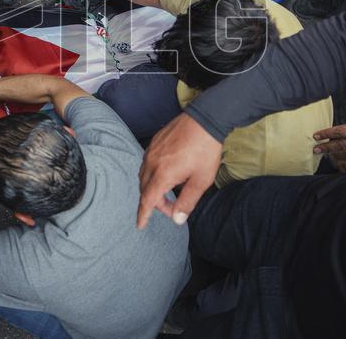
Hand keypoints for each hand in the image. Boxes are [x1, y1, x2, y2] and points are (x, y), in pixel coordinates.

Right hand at [137, 114, 221, 228]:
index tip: (140, 225)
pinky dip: (153, 173)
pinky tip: (167, 172)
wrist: (205, 120)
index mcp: (162, 175)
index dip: (143, 214)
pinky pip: (147, 162)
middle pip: (145, 189)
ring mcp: (151, 150)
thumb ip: (187, 202)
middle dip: (155, 202)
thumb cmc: (205, 150)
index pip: (148, 200)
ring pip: (144, 175)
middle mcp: (152, 162)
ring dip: (153, 187)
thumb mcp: (201, 180)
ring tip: (170, 191)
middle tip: (173, 207)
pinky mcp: (155, 141)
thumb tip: (177, 219)